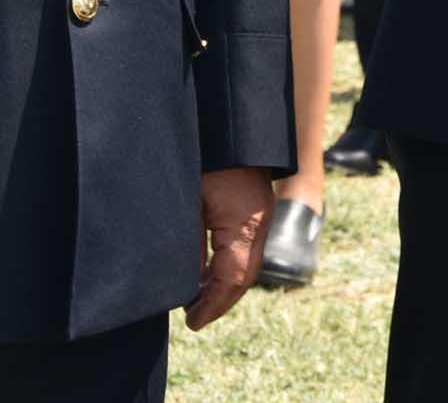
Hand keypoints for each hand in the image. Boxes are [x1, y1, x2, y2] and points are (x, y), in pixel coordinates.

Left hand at [186, 167, 271, 330]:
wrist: (231, 124)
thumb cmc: (204, 160)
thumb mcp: (188, 206)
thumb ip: (188, 246)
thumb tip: (185, 282)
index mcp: (244, 224)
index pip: (231, 278)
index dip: (212, 305)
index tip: (193, 323)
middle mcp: (260, 222)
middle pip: (245, 274)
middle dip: (221, 300)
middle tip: (195, 317)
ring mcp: (263, 214)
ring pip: (250, 262)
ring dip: (226, 283)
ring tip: (198, 299)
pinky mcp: (259, 207)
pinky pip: (249, 246)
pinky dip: (231, 264)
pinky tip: (209, 271)